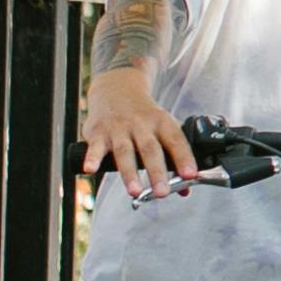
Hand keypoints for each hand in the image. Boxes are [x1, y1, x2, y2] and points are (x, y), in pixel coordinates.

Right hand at [78, 66, 196, 202]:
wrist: (116, 88)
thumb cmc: (144, 116)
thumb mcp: (163, 129)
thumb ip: (173, 159)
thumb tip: (185, 191)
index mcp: (161, 122)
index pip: (176, 140)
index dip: (184, 158)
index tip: (191, 175)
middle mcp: (140, 124)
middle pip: (150, 149)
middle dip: (157, 172)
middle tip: (162, 192)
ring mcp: (118, 128)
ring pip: (124, 151)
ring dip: (129, 173)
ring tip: (135, 192)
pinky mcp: (98, 132)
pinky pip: (95, 147)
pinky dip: (91, 158)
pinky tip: (90, 169)